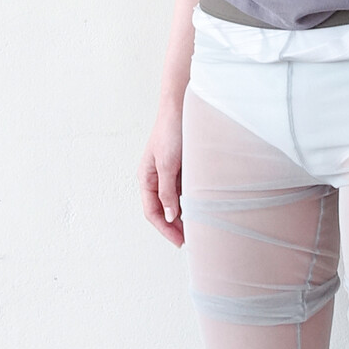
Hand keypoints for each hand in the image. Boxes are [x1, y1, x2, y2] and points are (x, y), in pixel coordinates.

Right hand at [138, 101, 184, 245]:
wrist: (182, 107)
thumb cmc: (170, 131)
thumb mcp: (167, 164)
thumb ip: (167, 191)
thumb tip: (169, 216)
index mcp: (146, 178)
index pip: (152, 212)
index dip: (165, 228)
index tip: (180, 241)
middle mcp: (156, 178)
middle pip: (163, 210)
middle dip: (175, 226)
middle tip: (191, 240)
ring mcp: (170, 174)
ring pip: (175, 202)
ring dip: (184, 216)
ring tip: (198, 228)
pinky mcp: (183, 168)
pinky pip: (185, 191)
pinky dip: (191, 202)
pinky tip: (202, 209)